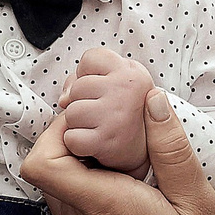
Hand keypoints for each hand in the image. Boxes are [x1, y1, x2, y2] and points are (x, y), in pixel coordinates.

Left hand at [20, 87, 214, 214]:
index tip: (95, 113)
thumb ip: (171, 151)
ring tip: (125, 146)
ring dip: (80, 160)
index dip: (56, 129)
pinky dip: (88, 183)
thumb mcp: (201, 205)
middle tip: (113, 120)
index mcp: (105, 210)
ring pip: (57, 186)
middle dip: (70, 136)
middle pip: (45, 169)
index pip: (40, 162)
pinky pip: (72, 206)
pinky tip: (129, 179)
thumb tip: (150, 99)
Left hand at [54, 48, 156, 172]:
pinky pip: (72, 138)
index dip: (90, 75)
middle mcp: (126, 90)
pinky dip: (79, 145)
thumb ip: (89, 78)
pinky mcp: (106, 141)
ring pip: (71, 113)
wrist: (150, 156)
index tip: (104, 90)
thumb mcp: (121, 85)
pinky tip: (96, 145)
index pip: (90, 58)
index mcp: (132, 73)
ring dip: (80, 124)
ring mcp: (116, 115)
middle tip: (105, 115)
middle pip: (77, 87)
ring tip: (100, 129)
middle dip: (83, 102)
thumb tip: (64, 98)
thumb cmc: (129, 117)